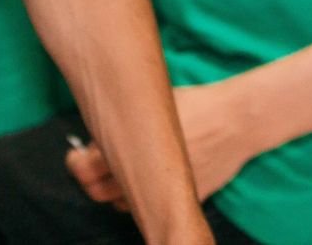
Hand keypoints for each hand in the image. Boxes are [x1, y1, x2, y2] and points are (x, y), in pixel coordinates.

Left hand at [65, 80, 258, 206]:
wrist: (235, 121)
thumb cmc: (196, 105)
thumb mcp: (154, 103)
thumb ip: (125, 120)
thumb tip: (99, 133)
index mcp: (131, 145)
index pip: (85, 169)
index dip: (76, 163)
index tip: (77, 156)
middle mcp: (143, 174)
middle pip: (99, 193)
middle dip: (91, 180)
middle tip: (94, 165)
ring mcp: (163, 191)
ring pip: (122, 205)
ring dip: (116, 190)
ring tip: (122, 170)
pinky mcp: (183, 200)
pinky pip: (152, 209)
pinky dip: (145, 197)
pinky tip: (149, 178)